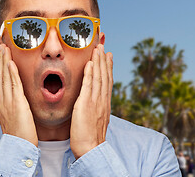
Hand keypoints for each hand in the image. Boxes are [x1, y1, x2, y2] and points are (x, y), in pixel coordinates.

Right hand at [0, 44, 37, 145]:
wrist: (18, 147)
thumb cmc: (20, 135)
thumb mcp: (14, 118)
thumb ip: (14, 107)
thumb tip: (16, 100)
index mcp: (1, 103)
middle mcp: (2, 101)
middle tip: (0, 45)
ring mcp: (8, 102)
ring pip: (4, 78)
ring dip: (3, 61)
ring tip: (4, 48)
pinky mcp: (17, 104)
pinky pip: (13, 85)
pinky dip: (11, 73)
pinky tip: (10, 62)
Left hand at [70, 44, 112, 158]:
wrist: (90, 149)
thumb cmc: (89, 138)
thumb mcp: (94, 120)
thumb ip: (94, 109)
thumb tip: (93, 104)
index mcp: (104, 104)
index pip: (107, 82)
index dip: (108, 67)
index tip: (108, 56)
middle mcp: (102, 101)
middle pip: (105, 76)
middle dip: (104, 60)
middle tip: (103, 46)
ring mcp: (95, 102)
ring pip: (99, 77)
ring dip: (99, 61)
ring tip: (98, 48)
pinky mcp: (86, 104)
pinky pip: (89, 85)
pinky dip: (91, 73)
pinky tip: (91, 63)